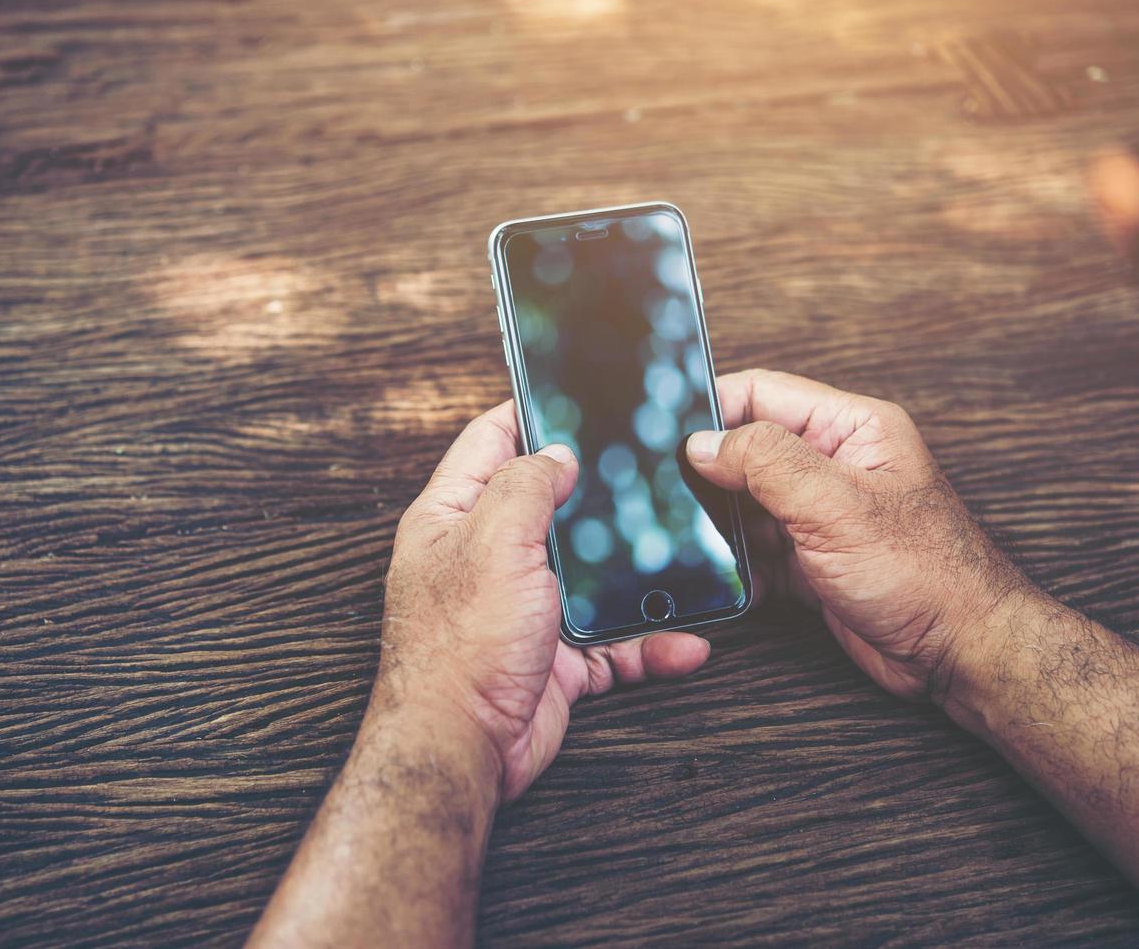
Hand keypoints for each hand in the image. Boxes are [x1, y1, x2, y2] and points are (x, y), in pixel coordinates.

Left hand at [378, 400, 710, 801]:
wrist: (462, 748)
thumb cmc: (458, 647)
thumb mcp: (493, 540)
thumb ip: (526, 485)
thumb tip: (556, 453)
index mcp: (453, 517)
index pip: (490, 441)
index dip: (530, 413)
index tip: (573, 390)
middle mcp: (486, 558)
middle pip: (550, 506)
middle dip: (600, 492)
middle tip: (648, 465)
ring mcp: (524, 609)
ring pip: (593, 577)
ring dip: (638, 575)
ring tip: (684, 556)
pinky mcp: (556, 659)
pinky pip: (615, 644)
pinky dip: (651, 644)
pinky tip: (685, 641)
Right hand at [686, 369, 1029, 701]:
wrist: (960, 653)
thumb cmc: (927, 575)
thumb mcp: (837, 505)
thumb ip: (767, 463)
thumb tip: (704, 443)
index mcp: (852, 428)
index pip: (763, 392)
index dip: (714, 408)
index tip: (670, 435)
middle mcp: (835, 464)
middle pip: (749, 447)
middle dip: (711, 470)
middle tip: (672, 491)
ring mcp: (822, 513)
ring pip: (747, 502)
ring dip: (721, 521)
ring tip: (698, 536)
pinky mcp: (813, 560)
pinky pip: (757, 549)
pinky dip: (738, 562)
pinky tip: (729, 575)